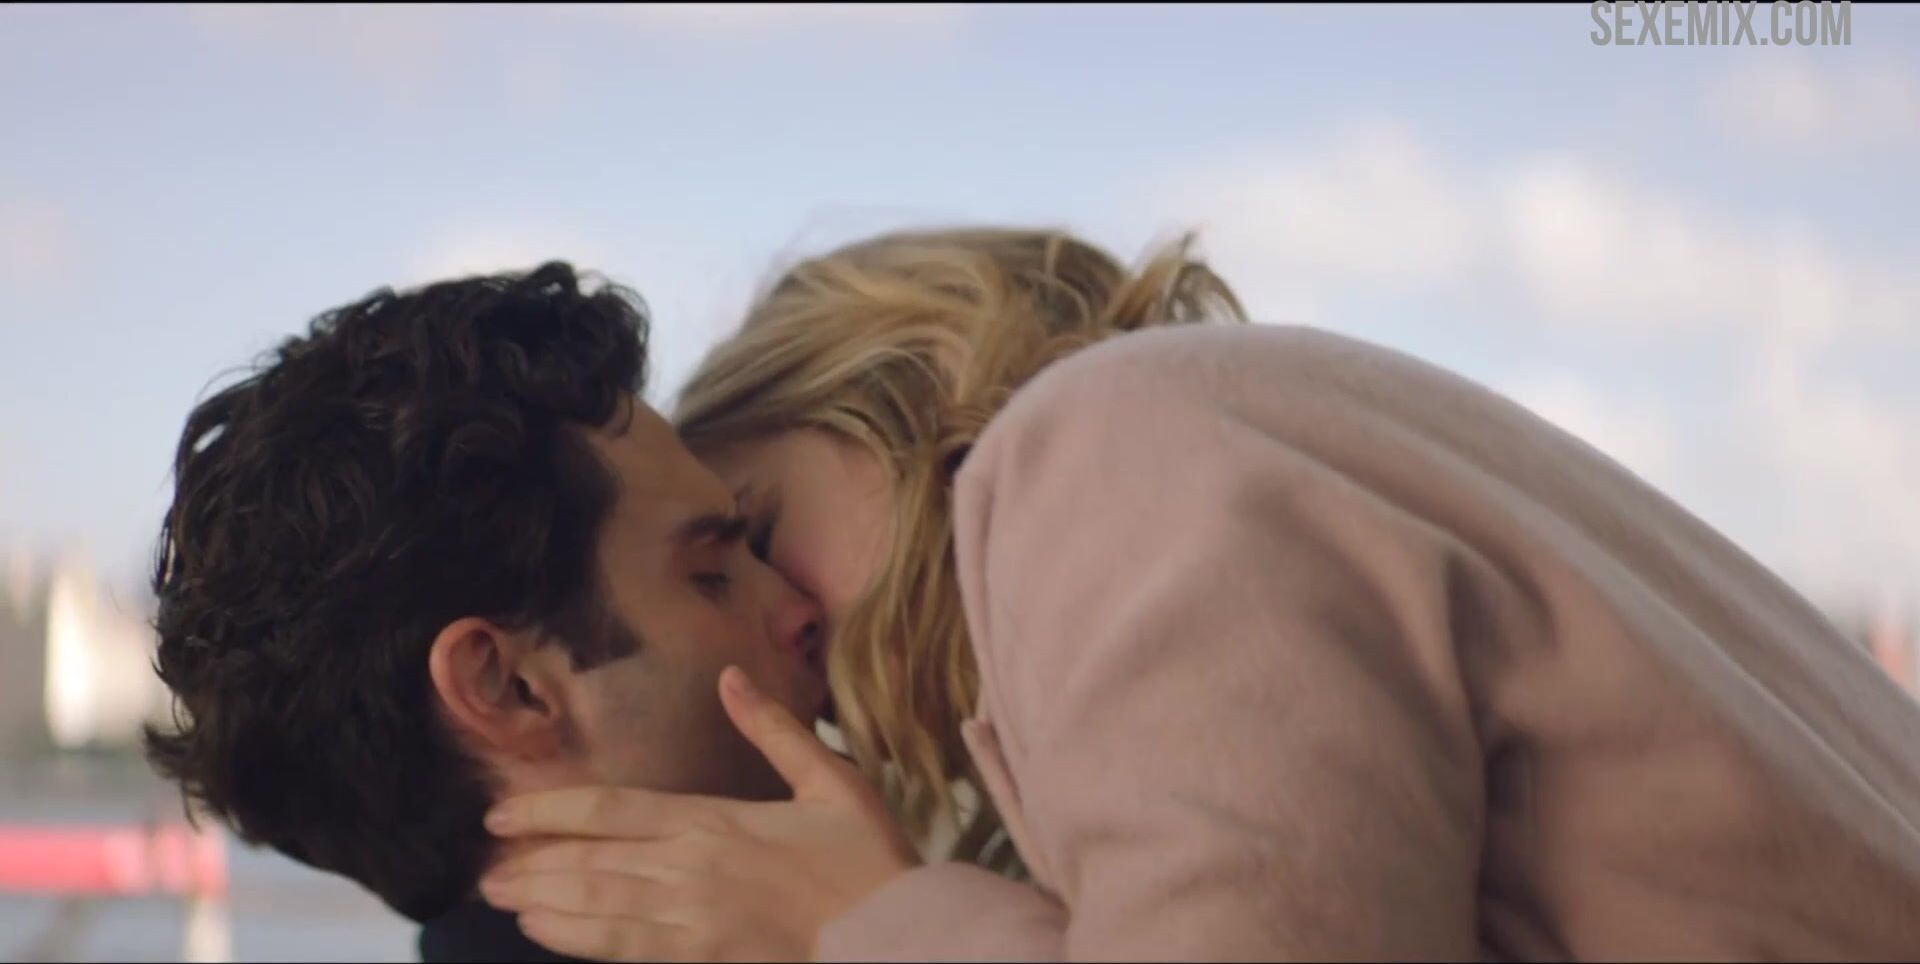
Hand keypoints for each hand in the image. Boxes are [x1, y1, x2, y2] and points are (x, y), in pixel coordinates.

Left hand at [479, 666, 920, 961]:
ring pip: (597, 906)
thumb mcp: (831, 779)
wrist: (895, 933)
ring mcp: (693, 919)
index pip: (612, 810)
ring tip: (499, 896)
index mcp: (716, 821)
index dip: (550, 810)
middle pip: (590, 861)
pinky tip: (546, 932)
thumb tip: (731, 676)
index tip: (503, 813)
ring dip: (542, 900)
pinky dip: (579, 938)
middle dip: (531, 863)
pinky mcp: (704, 956)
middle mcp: (692, 869)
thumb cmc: (869, 859)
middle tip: (484, 867)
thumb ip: (775, 728)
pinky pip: (626, 947)